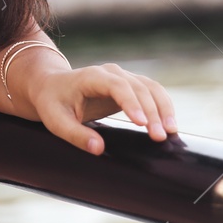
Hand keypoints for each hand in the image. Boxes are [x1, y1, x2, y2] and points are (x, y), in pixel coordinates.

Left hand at [28, 63, 178, 155]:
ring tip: (171, 131)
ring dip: (163, 108)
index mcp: (93, 76)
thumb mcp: (56, 121)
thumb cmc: (52, 103)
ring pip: (151, 88)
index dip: (131, 103)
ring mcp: (123, 77)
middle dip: (152, 112)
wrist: (51, 86)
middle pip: (139, 88)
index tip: (141, 123)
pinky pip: (152, 92)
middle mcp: (112, 73)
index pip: (117, 86)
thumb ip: (76, 135)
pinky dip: (163, 106)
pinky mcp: (130, 86)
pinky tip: (169, 124)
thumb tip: (99, 149)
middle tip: (160, 137)